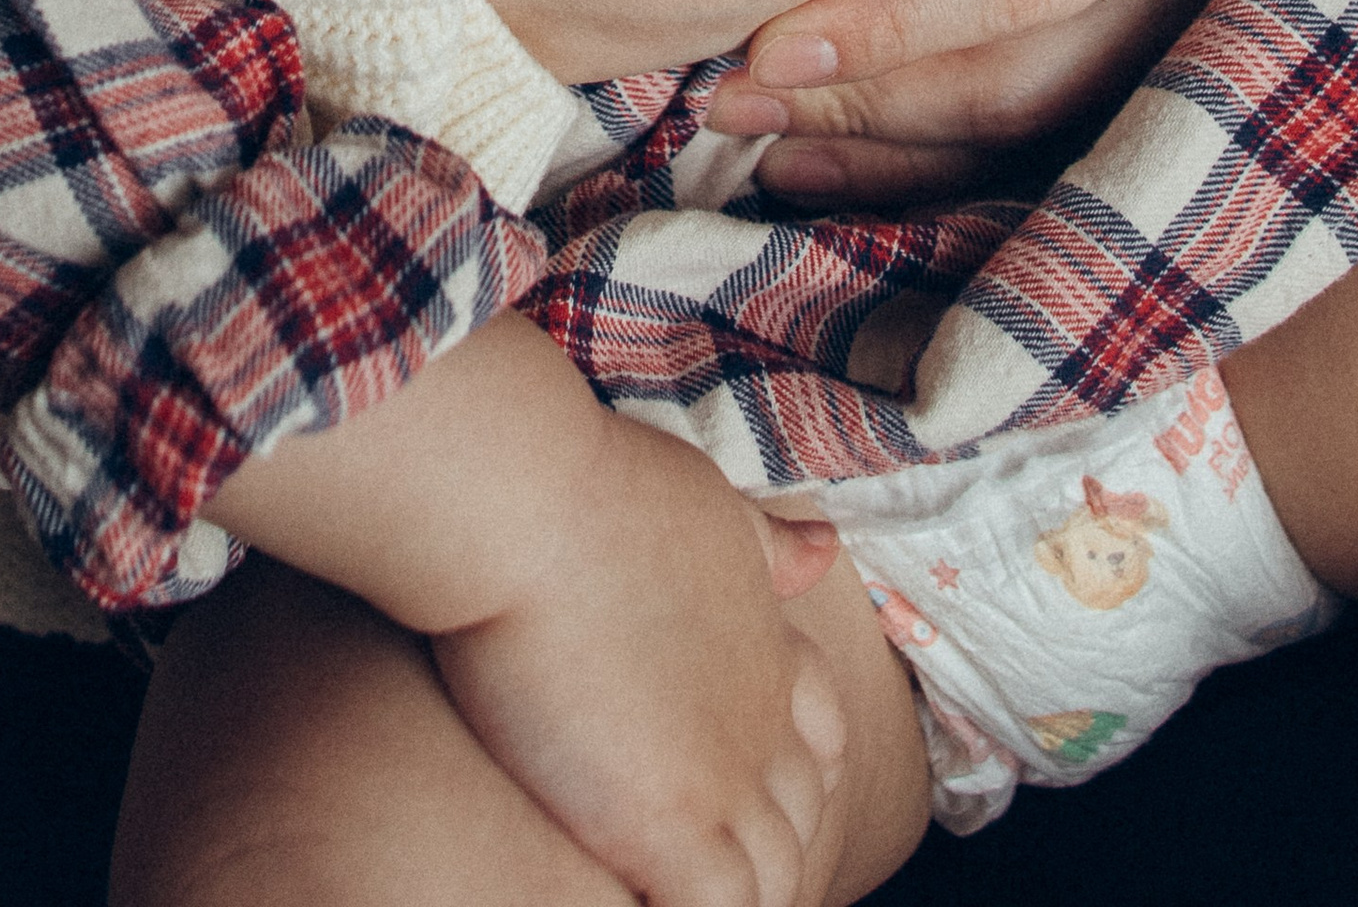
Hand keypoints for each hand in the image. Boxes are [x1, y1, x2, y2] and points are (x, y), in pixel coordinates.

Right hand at [434, 419, 844, 906]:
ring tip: (670, 893)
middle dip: (765, 852)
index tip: (749, 795)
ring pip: (771, 887)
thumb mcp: (707, 506)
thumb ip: (764, 542)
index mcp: (769, 649)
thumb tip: (822, 551)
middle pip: (801, 823)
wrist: (535, 510)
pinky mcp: (670, 829)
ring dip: (736, 897)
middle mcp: (763, 722)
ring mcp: (725, 781)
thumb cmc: (598, 491)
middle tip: (705, 865)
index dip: (794, 775)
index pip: (821, 738)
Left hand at [700, 0, 1357, 201]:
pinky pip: (1035, 125)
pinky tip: (812, 153)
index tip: (776, 35)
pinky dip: (923, 153)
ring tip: (742, 124)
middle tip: (726, 95)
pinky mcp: (1141, 35)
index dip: (908, 11)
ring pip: (1027, 121)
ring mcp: (1175, 17)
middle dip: (873, 103)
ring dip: (885, 137)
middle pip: (1027, 84)